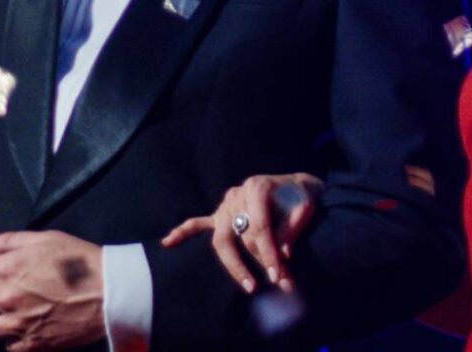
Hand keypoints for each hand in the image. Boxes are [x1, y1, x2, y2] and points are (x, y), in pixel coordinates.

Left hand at [0, 230, 104, 350]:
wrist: (107, 292)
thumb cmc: (78, 259)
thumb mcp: (47, 238)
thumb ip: (9, 240)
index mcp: (8, 269)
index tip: (4, 266)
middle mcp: (5, 299)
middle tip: (11, 286)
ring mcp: (16, 325)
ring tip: (16, 307)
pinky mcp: (29, 345)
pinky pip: (6, 344)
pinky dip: (13, 335)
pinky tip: (27, 323)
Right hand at [161, 172, 322, 294]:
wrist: (292, 186)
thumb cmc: (297, 197)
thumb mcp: (304, 206)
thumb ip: (292, 228)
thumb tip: (283, 254)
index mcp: (257, 188)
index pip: (260, 227)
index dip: (270, 253)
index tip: (279, 276)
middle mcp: (237, 194)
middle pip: (240, 236)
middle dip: (257, 262)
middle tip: (275, 282)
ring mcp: (226, 205)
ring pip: (222, 239)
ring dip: (235, 264)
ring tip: (248, 284)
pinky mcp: (220, 214)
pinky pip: (198, 223)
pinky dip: (183, 232)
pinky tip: (168, 241)